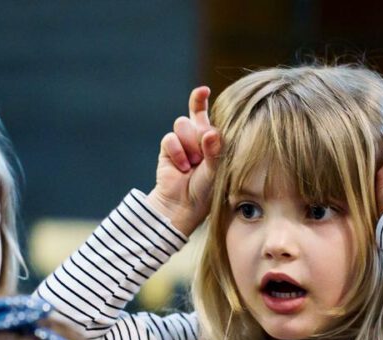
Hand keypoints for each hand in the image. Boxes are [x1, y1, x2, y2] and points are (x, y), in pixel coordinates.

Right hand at [148, 86, 221, 234]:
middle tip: (202, 157)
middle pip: (194, 117)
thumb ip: (214, 151)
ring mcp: (181, 143)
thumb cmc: (205, 191)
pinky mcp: (167, 149)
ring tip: (192, 164)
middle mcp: (197, 138)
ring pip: (182, 124)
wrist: (182, 206)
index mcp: (212, 140)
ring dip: (189, 144)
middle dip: (199, 134)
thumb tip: (210, 131)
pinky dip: (177, 153)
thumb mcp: (215, 171)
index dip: (200, 100)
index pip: (206, 115)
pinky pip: (170, 138)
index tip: (203, 90)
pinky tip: (182, 167)